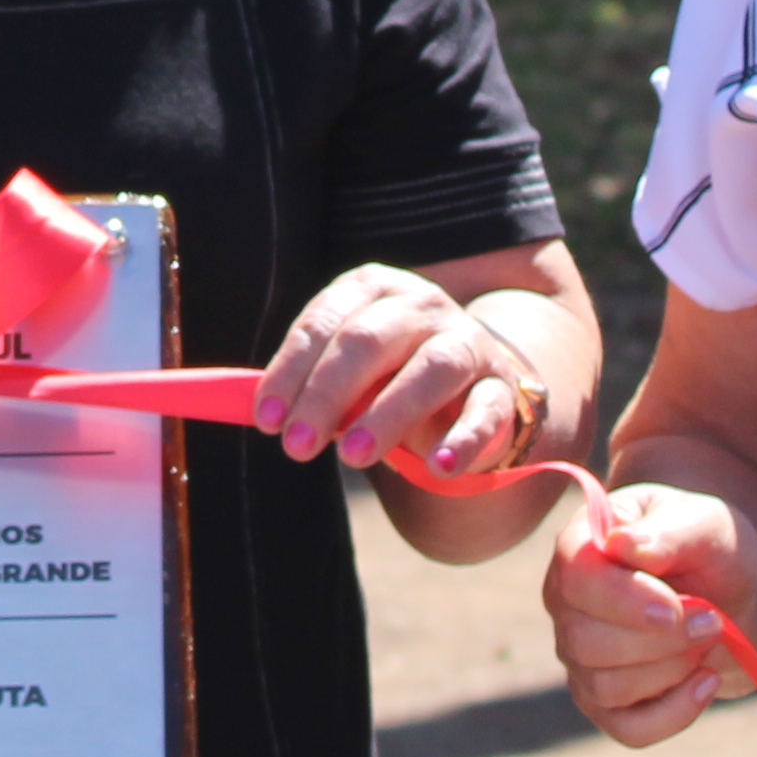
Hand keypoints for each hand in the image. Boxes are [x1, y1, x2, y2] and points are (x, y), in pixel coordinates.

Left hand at [255, 266, 547, 476]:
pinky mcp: (503, 388)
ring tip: (353, 457)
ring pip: (432, 369)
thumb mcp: (346, 374)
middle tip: (296, 447)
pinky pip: (487, 410)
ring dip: (389, 413)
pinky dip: (465, 439)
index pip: (324, 323)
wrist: (471, 388)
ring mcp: (468, 342)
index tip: (266, 420)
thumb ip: (305, 385)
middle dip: (326, 395)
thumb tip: (252, 410)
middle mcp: (422, 306)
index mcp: (373, 290)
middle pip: (369, 340)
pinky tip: (439, 466)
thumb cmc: (387, 379)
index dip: (290, 371)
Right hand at [544, 479, 756, 748]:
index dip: (624, 601)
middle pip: (585, 641)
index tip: (677, 609)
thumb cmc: (708, 550)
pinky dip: (675, 714)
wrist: (727, 593)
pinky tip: (707, 682)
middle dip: (660, 641)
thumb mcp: (706, 525)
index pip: (576, 578)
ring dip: (671, 671)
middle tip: (712, 621)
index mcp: (581, 546)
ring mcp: (579, 657)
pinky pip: (628, 729)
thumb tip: (620, 544)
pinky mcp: (604, 702)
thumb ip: (669, 532)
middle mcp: (565, 603)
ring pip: (607, 686)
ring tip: (707, 642)